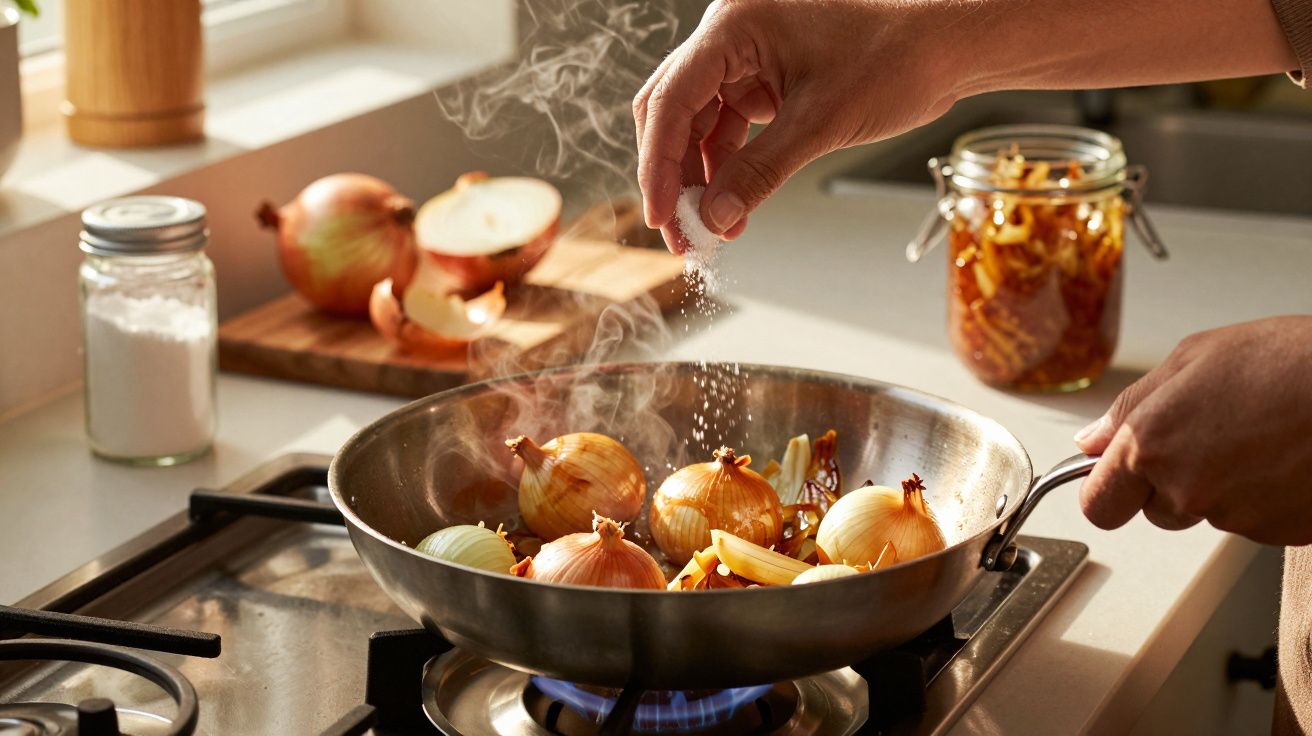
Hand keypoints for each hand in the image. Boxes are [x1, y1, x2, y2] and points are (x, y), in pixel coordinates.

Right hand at [632, 0, 962, 251]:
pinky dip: (729, 167)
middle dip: (674, 174)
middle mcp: (733, 33)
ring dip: (701, 177)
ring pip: (699, 123)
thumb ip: (759, 172)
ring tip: (710, 229)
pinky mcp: (766, 76)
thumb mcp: (821, 123)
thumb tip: (715, 218)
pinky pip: (730, 126)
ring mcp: (748, 55)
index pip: (672, 98)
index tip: (661, 213)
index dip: (658, 163)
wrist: (947, 47)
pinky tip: (734, 206)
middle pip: (674, 110)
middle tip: (679, 230)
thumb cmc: (898, 57)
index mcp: (735, 23)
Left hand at [1075, 316, 1311, 544]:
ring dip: (1222, 486)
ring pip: (1207, 513)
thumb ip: (1131, 406)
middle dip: (1169, 484)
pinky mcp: (1279, 532)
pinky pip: (1255, 520)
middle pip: (1155, 512)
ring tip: (1259, 436)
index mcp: (1152, 445)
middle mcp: (1187, 491)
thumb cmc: (1288, 361)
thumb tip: (1092, 440)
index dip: (1107, 491)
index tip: (1115, 479)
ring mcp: (1236, 517)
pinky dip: (1265, 496)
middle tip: (1210, 438)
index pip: (1099, 505)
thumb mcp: (1193, 358)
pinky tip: (1285, 456)